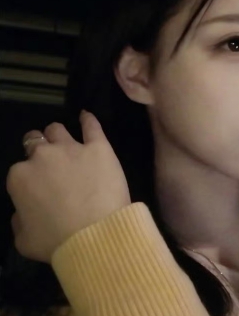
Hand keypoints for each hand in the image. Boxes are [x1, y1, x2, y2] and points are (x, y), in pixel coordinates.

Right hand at [6, 110, 131, 263]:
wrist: (96, 234)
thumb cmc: (57, 241)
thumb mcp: (24, 239)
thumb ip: (19, 220)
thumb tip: (22, 210)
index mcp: (21, 176)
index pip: (21, 169)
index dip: (31, 176)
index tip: (41, 185)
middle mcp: (43, 156)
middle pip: (36, 142)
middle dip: (40, 149)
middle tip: (51, 161)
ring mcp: (71, 148)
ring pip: (58, 129)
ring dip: (58, 134)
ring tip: (64, 141)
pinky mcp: (98, 147)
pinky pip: (91, 125)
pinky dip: (87, 119)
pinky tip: (86, 117)